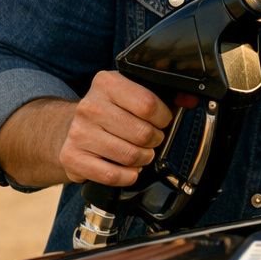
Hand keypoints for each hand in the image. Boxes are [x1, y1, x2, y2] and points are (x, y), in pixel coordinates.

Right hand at [58, 70, 172, 185]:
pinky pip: (112, 175)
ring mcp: (78, 132)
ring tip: (141, 153)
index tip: (162, 121)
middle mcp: (89, 106)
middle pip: (142, 133)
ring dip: (143, 158)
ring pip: (129, 155)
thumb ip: (165, 95)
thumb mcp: (133, 93)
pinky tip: (129, 168)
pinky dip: (128, 175)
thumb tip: (190, 100)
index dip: (163, 118)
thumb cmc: (110, 111)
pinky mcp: (72, 157)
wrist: (70, 128)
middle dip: (155, 140)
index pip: (148, 104)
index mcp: (107, 83)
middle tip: (152, 139)